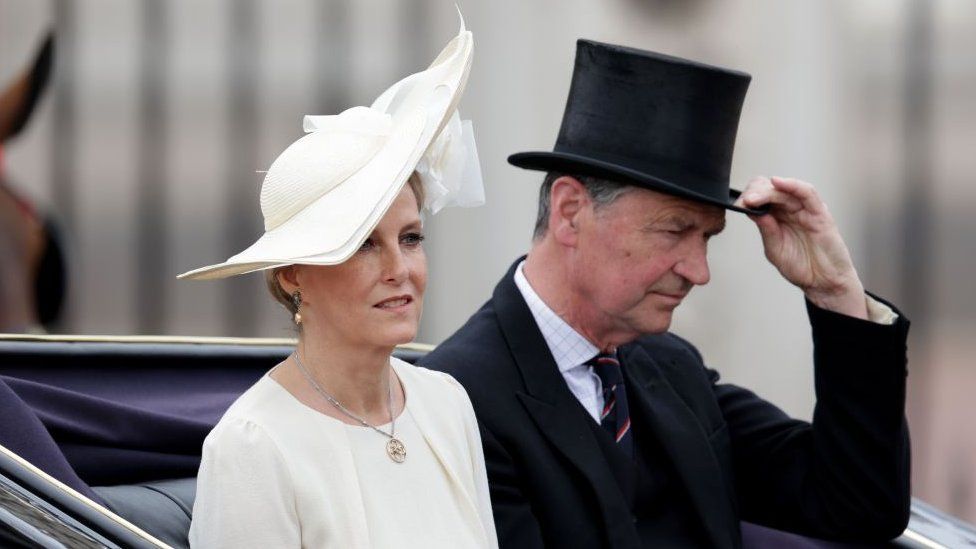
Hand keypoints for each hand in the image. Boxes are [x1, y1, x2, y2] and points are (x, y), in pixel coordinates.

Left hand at [735, 176, 867, 318]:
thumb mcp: (775, 250)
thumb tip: (753, 211)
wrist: (823, 282)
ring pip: (785, 190)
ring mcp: (805, 210)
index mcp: (778, 217)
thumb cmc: (801, 266)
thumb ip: (766, 230)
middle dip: (754, 193)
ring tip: (753, 198)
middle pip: (770, 189)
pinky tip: (778, 182)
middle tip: (744, 202)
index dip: (748, 197)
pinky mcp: (820, 214)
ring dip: (767, 191)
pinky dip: (792, 185)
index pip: (761, 197)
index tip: (737, 204)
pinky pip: (807, 194)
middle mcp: (791, 210)